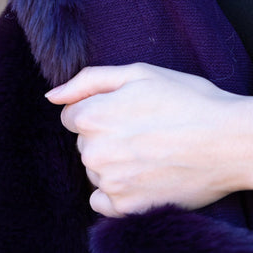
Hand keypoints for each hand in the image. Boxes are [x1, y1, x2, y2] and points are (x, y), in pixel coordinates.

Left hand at [45, 63, 252, 216]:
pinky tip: (140, 175)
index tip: (124, 110)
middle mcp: (95, 152)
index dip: (97, 109)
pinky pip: (101, 200)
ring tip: (147, 149)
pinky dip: (115, 191)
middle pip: (83, 142)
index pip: (71, 115)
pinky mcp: (128, 208)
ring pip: (94, 169)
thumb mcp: (137, 73)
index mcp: (93, 116)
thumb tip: (51, 95)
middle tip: (141, 128)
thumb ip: (87, 81)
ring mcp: (111, 183)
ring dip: (111, 161)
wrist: (230, 140)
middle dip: (103, 133)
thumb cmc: (186, 100)